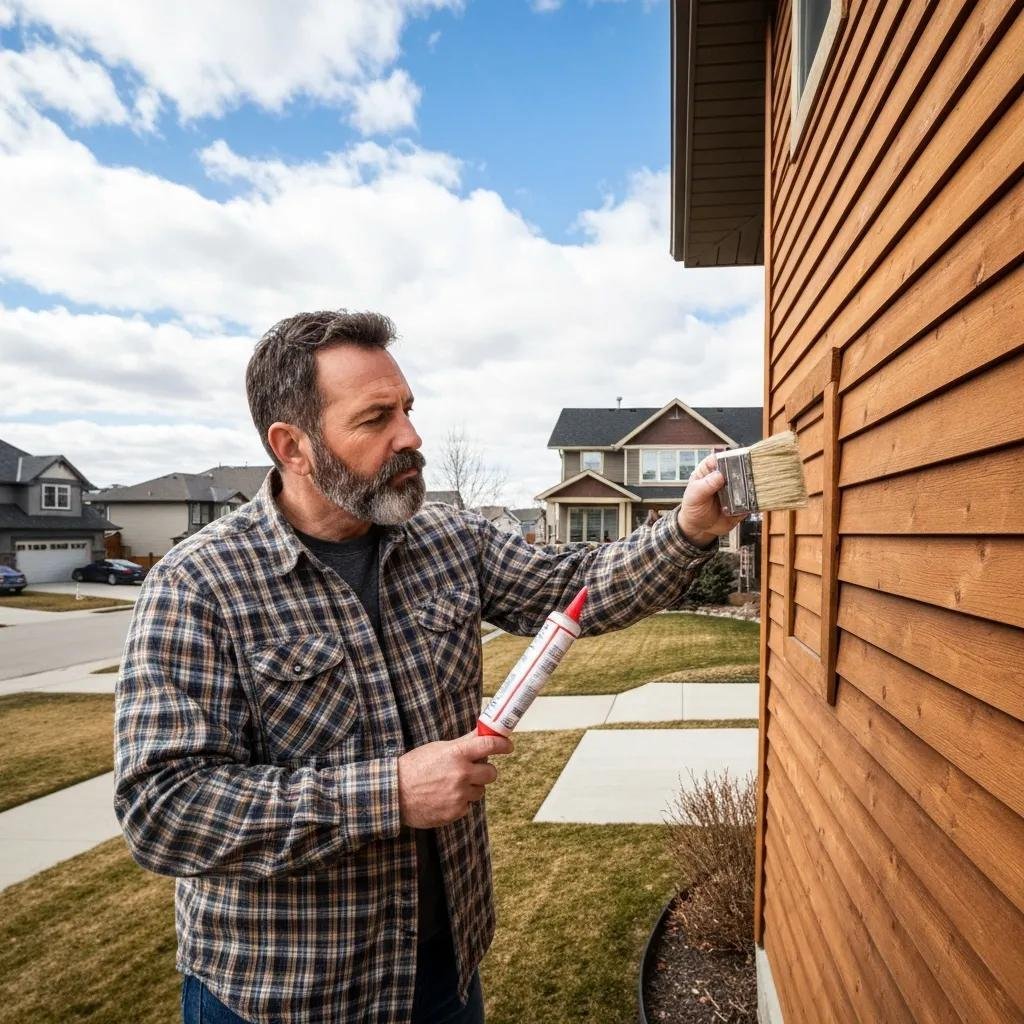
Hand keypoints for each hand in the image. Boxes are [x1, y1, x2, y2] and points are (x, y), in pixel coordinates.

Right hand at [396, 729, 513, 827]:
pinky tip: (444, 797)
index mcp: (457, 754)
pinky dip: (460, 802)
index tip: (508, 745)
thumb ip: (463, 743)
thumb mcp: (438, 748)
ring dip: (471, 787)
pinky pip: (468, 805)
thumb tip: (482, 732)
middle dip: (485, 771)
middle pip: (492, 772)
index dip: (503, 744)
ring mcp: (460, 795)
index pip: (489, 744)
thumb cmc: (414, 767)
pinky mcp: (456, 812)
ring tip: (450, 785)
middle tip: (473, 770)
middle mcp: (462, 774)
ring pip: (480, 790)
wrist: (393, 793)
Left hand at [677, 453, 747, 546]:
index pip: (721, 457)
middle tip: (746, 477)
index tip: (738, 460)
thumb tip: (719, 475)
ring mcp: (735, 489)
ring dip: (751, 485)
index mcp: (710, 470)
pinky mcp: (743, 502)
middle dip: (744, 471)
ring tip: (750, 490)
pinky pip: (751, 498)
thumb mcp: (694, 496)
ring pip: (748, 482)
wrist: (699, 528)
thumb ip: (705, 486)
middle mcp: (724, 477)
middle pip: (739, 468)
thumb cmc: (693, 508)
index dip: (730, 457)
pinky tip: (753, 501)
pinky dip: (754, 499)